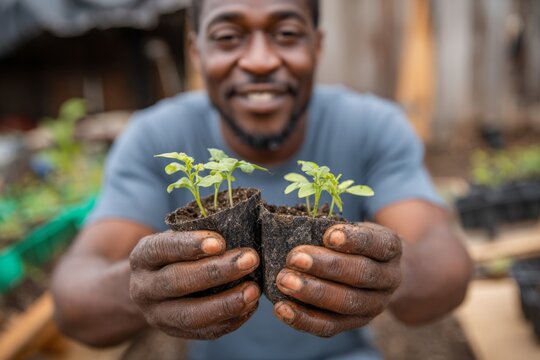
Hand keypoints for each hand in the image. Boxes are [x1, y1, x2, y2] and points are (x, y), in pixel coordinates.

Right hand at [129, 230, 259, 339]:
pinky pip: (204, 332)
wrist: (152, 286)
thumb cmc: (174, 253)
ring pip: (190, 314)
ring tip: (254, 290)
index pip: (163, 249)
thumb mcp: (177, 237)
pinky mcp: (175, 332)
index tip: (220, 242)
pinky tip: (249, 306)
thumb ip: (199, 233)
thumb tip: (238, 227)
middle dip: (217, 271)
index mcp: (143, 256)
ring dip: (226, 303)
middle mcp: (143, 288)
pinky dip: (230, 320)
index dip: (191, 245)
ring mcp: (156, 315)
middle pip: (177, 282)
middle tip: (250, 259)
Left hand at [273, 223, 401, 336]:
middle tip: (294, 258)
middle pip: (360, 275)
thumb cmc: (357, 244)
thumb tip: (296, 226)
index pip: (377, 245)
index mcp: (391, 249)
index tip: (329, 235)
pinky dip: (303, 319)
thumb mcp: (355, 229)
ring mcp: (374, 305)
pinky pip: (329, 326)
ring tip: (284, 281)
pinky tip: (282, 308)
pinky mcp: (353, 323)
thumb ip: (334, 229)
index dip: (354, 240)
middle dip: (325, 267)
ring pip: (345, 303)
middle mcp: (389, 279)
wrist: (378, 273)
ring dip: (312, 293)